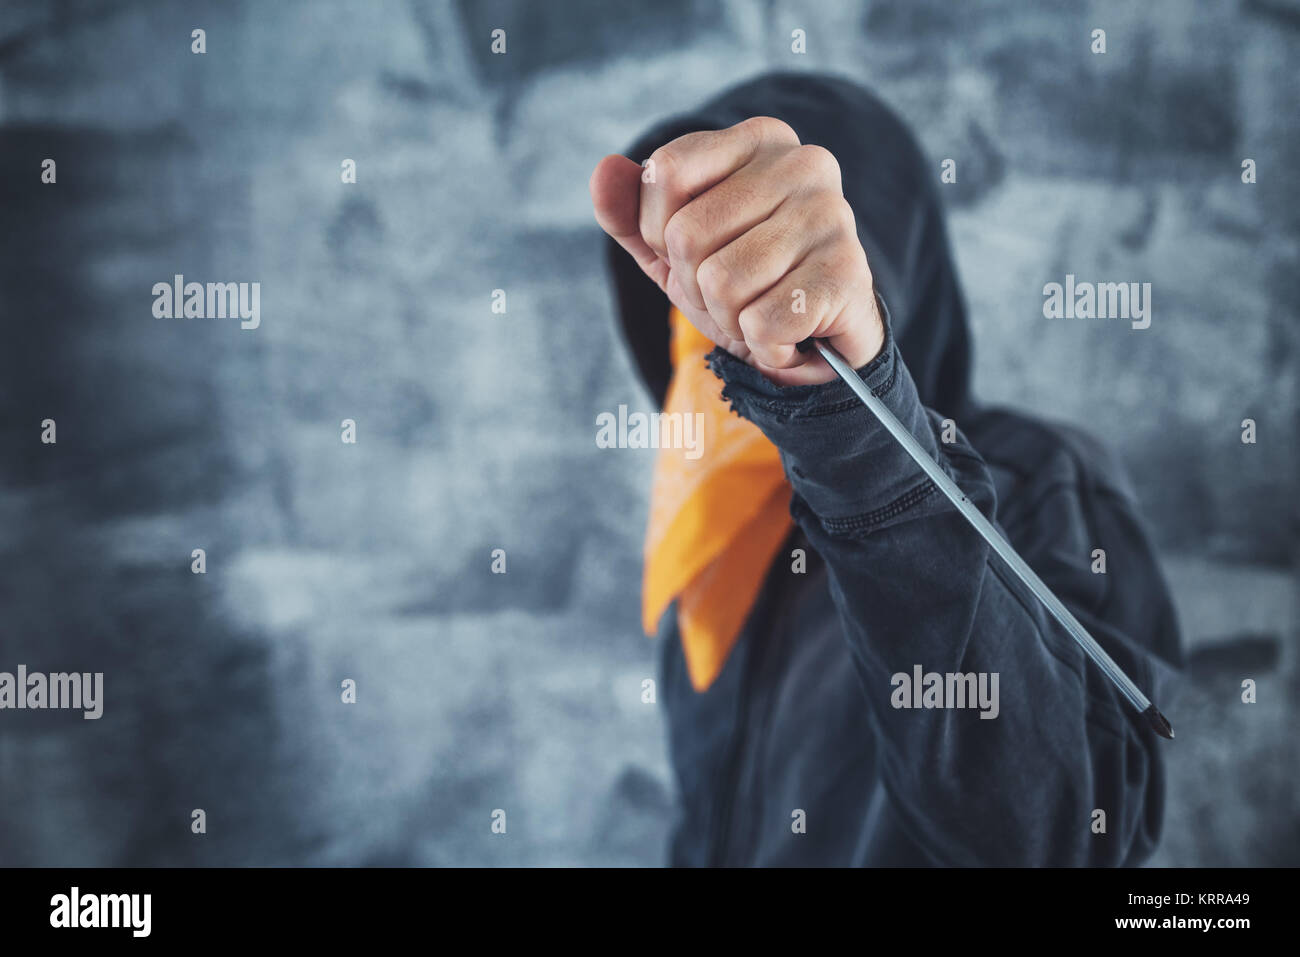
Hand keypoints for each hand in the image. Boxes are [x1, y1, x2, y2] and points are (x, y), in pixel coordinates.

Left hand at [590, 116, 883, 385]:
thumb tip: (605, 170)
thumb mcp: (675, 250)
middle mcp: (803, 163)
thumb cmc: (746, 285)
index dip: (661, 233)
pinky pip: (761, 323)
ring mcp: (832, 215)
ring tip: (764, 311)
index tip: (700, 252)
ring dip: (731, 318)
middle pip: (687, 235)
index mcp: (760, 139)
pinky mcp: (848, 273)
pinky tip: (791, 334)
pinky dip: (765, 345)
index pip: (662, 174)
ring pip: (722, 283)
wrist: (818, 348)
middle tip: (737, 294)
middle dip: (696, 285)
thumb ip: (631, 213)